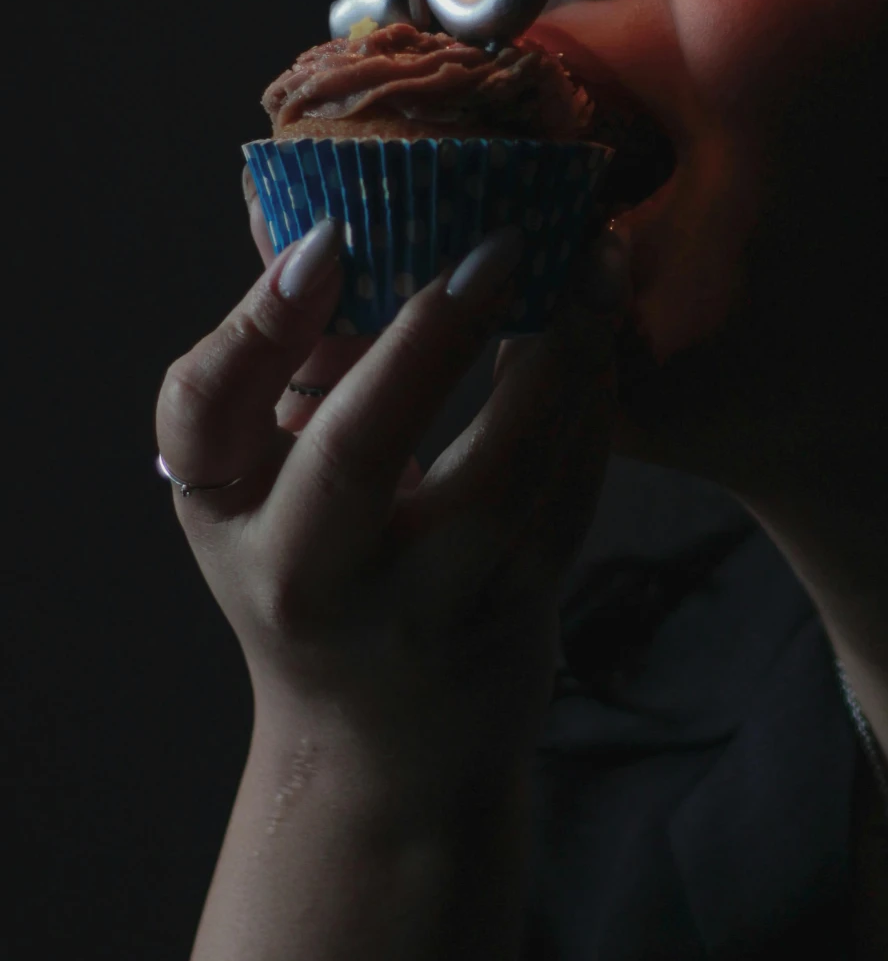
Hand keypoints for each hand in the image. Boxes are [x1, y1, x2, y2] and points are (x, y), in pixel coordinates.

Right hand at [156, 214, 627, 782]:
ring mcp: (421, 605)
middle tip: (504, 237)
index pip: (206, 415)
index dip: (258, 323)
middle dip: (432, 337)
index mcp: (232, 520)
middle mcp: (311, 574)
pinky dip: (594, 403)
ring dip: (559, 354)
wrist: (385, 741)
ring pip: (500, 474)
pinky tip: (609, 327)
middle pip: (357, 452)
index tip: (330, 236)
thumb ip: (285, 362)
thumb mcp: (258, 487)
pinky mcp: (517, 609)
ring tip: (596, 260)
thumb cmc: (314, 568)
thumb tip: (330, 219)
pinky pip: (568, 494)